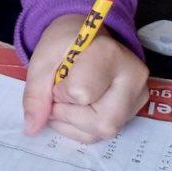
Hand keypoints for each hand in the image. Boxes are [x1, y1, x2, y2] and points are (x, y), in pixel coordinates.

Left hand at [23, 14, 149, 142]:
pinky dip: (81, 128)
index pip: (81, 94)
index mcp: (109, 53)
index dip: (59, 92)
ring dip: (72, 124)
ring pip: (103, 131)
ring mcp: (139, 94)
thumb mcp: (41, 62)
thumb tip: (32, 128)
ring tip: (66, 101)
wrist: (86, 36)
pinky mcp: (136, 109)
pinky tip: (75, 109)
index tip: (59, 76)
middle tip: (58, 96)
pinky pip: (104, 133)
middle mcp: (133, 76)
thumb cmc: (63, 44)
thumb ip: (35, 95)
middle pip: (101, 122)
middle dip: (68, 116)